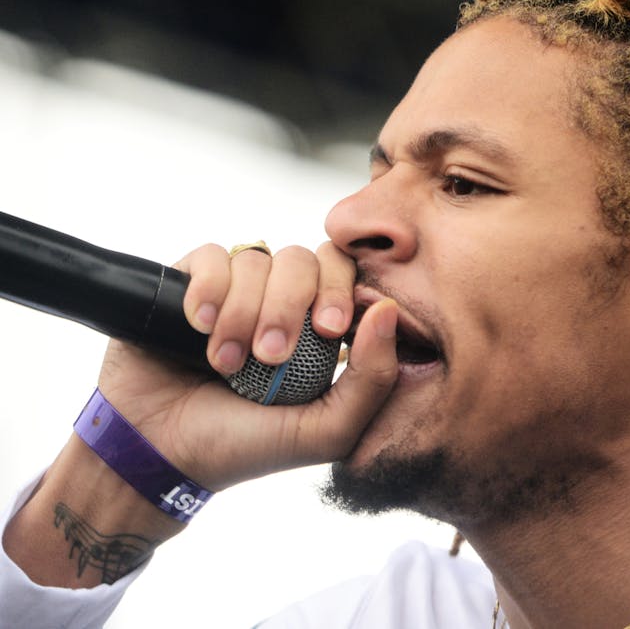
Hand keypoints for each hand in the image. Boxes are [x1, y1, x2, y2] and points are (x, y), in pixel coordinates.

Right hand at [94, 242, 398, 490]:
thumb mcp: (325, 431)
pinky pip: (212, 256)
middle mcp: (281, 303)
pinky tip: (199, 327)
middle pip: (305, 260)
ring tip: (225, 362)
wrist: (158, 456)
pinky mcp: (189, 285)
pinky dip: (209, 290)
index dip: (341, 290)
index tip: (329, 330)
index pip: (347, 275)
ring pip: (258, 260)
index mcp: (319, 329)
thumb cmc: (244, 447)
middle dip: (290, 305)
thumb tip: (388, 309)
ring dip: (243, 312)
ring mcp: (235, 292)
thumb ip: (373, 380)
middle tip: (270, 354)